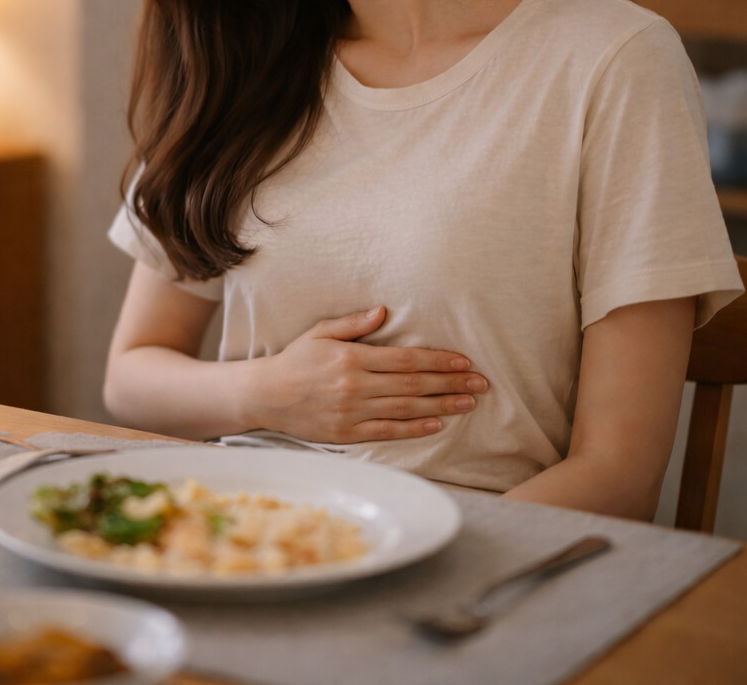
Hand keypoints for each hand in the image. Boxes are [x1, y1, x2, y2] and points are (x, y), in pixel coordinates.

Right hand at [252, 306, 487, 443]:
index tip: (463, 361)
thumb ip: (353, 324)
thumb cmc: (296, 360)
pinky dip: (414, 428)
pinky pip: (388, 431)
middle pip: (413, 385)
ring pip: (406, 408)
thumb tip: (384, 311)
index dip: (437, 361)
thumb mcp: (321, 333)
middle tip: (480, 383)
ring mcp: (353, 412)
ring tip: (469, 403)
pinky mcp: (348, 434)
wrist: (266, 396)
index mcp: (352, 358)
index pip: (405, 360)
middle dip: (450, 383)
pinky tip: (437, 424)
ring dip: (441, 406)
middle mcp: (356, 386)